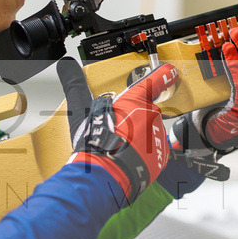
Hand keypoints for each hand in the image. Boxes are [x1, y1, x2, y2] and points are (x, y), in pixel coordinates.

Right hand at [65, 61, 178, 201]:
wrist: (108, 174)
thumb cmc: (96, 143)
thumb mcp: (83, 109)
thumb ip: (75, 84)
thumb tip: (66, 64)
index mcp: (135, 100)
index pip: (154, 81)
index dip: (164, 74)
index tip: (171, 71)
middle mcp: (151, 115)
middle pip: (146, 112)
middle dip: (135, 120)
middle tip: (117, 131)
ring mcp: (159, 135)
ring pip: (151, 132)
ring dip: (140, 138)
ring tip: (121, 147)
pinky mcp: (163, 155)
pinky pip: (156, 150)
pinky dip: (146, 154)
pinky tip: (130, 157)